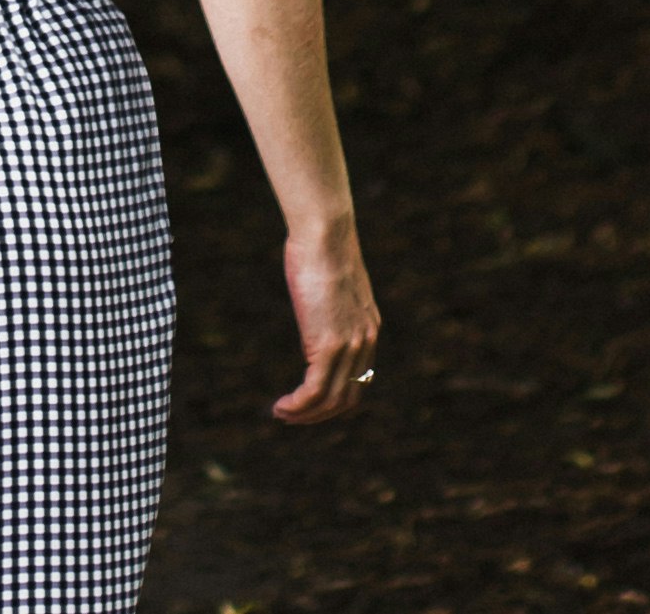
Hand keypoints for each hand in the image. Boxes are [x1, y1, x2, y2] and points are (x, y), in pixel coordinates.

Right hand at [273, 217, 378, 423]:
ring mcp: (349, 345)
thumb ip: (329, 306)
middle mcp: (364, 342)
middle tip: (293, 416)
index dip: (333, 398)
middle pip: (347, 398)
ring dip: (305, 415)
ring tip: (282, 414)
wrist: (326, 233)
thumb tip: (315, 318)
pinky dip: (298, 406)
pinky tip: (281, 407)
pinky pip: (315, 391)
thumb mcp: (331, 284)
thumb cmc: (321, 247)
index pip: (358, 380)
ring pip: (330, 400)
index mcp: (368, 328)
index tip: (309, 402)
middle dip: (319, 415)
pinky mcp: (329, 344)